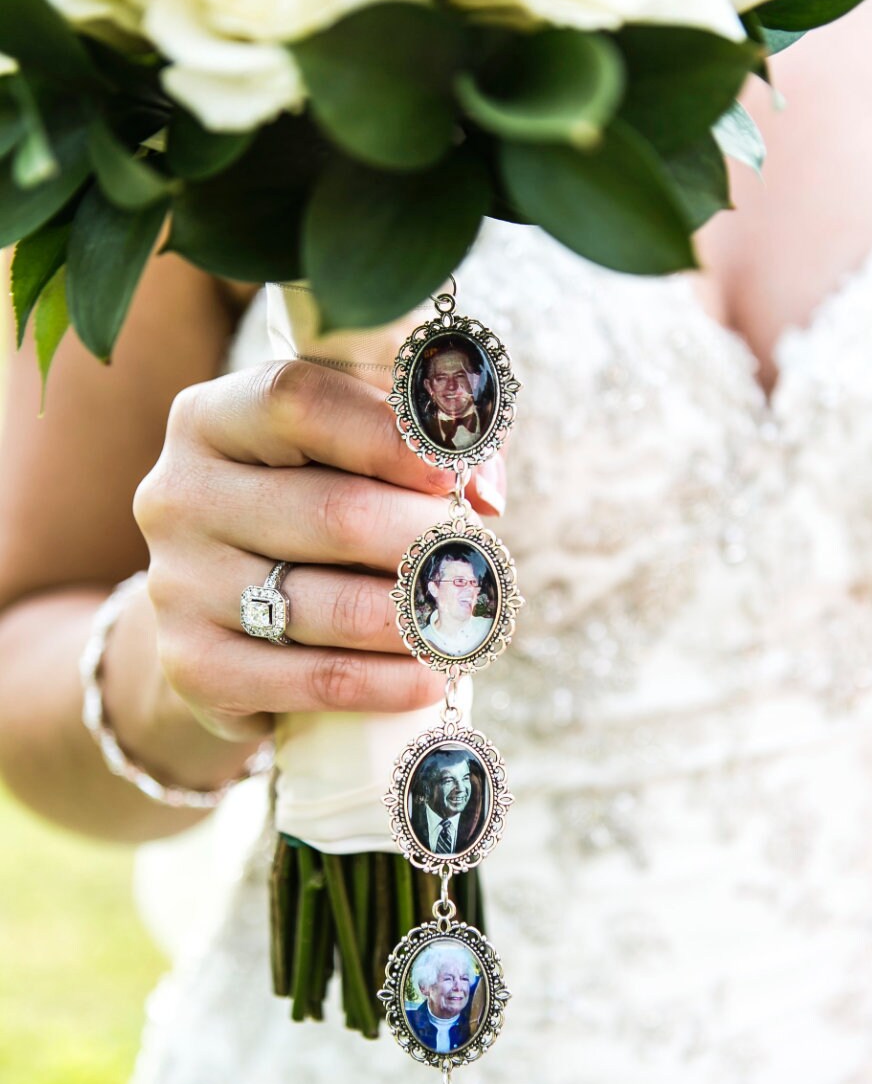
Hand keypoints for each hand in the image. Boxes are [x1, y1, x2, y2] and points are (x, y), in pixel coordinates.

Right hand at [133, 358, 505, 744]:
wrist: (225, 622)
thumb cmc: (309, 514)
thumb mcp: (349, 456)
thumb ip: (419, 445)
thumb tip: (482, 490)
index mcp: (213, 418)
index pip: (296, 401)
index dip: (387, 433)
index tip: (452, 470)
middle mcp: (178, 495)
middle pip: (335, 511)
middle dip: (428, 541)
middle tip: (480, 562)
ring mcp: (177, 585)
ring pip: (337, 606)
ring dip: (422, 620)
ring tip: (469, 622)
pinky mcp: (194, 667)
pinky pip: (316, 679)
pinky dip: (389, 682)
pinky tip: (432, 677)